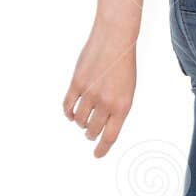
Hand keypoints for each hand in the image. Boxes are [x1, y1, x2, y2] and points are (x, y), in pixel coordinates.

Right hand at [63, 25, 136, 156]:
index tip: (97, 155)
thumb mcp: (127, 90)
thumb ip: (117, 109)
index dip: (102, 148)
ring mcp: (90, 93)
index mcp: (123, 106)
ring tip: (82, 120)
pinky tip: (70, 114)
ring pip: (79, 120)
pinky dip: (68, 113)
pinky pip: (67, 106)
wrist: (115, 40)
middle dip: (90, 134)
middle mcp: (106, 102)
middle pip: (92, 129)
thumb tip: (103, 126)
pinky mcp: (76, 84)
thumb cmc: (123, 65)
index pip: (110, 136)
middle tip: (89, 132)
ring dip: (79, 123)